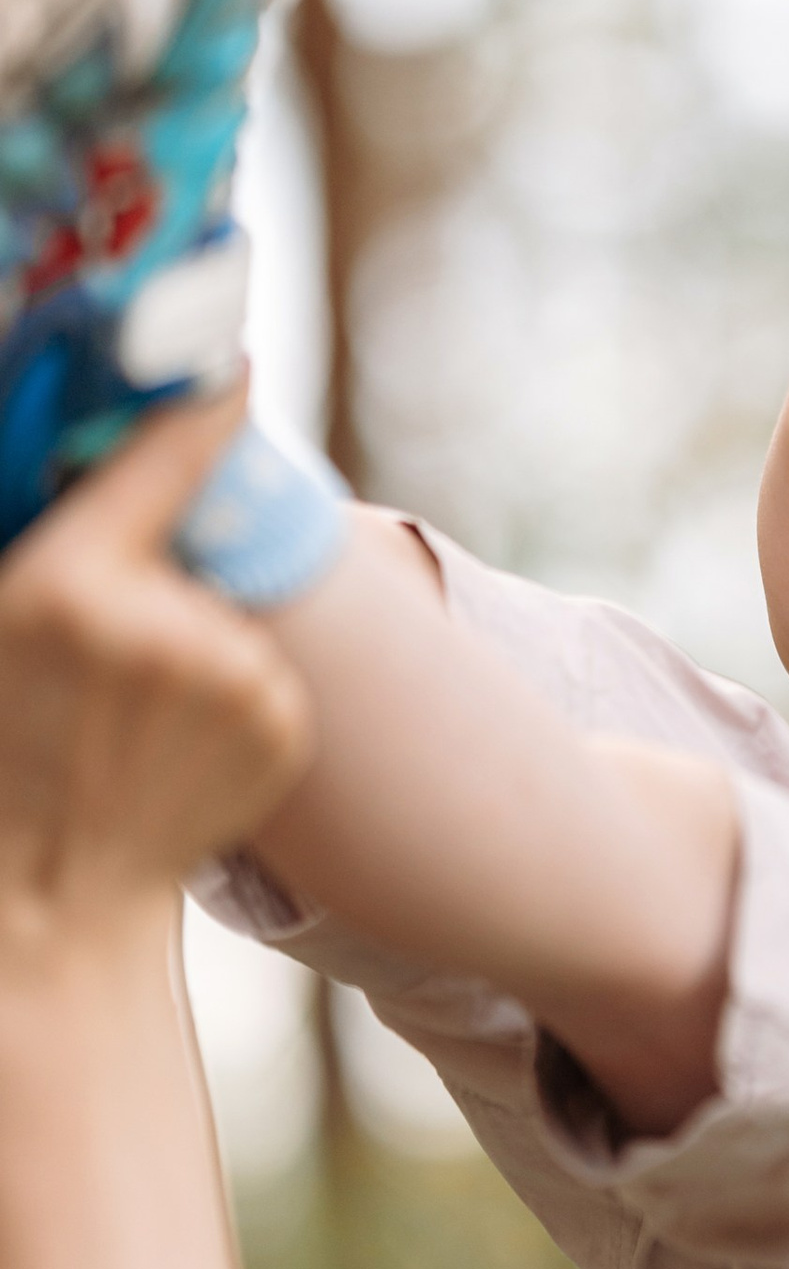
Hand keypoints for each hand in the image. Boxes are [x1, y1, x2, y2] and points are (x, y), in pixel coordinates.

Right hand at [0, 389, 313, 957]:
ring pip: (224, 622)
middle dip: (155, 588)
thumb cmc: (0, 758)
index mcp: (65, 589)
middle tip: (95, 664)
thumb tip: (119, 468)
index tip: (229, 363)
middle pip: (185, 556)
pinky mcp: (280, 730)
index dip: (197, 404)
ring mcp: (234, 682)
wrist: (47, 905)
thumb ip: (61, 544)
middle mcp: (164, 626)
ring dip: (189, 652)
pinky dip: (221, 702)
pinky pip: (257, 680)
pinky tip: (163, 755)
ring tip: (121, 726)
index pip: (159, 456)